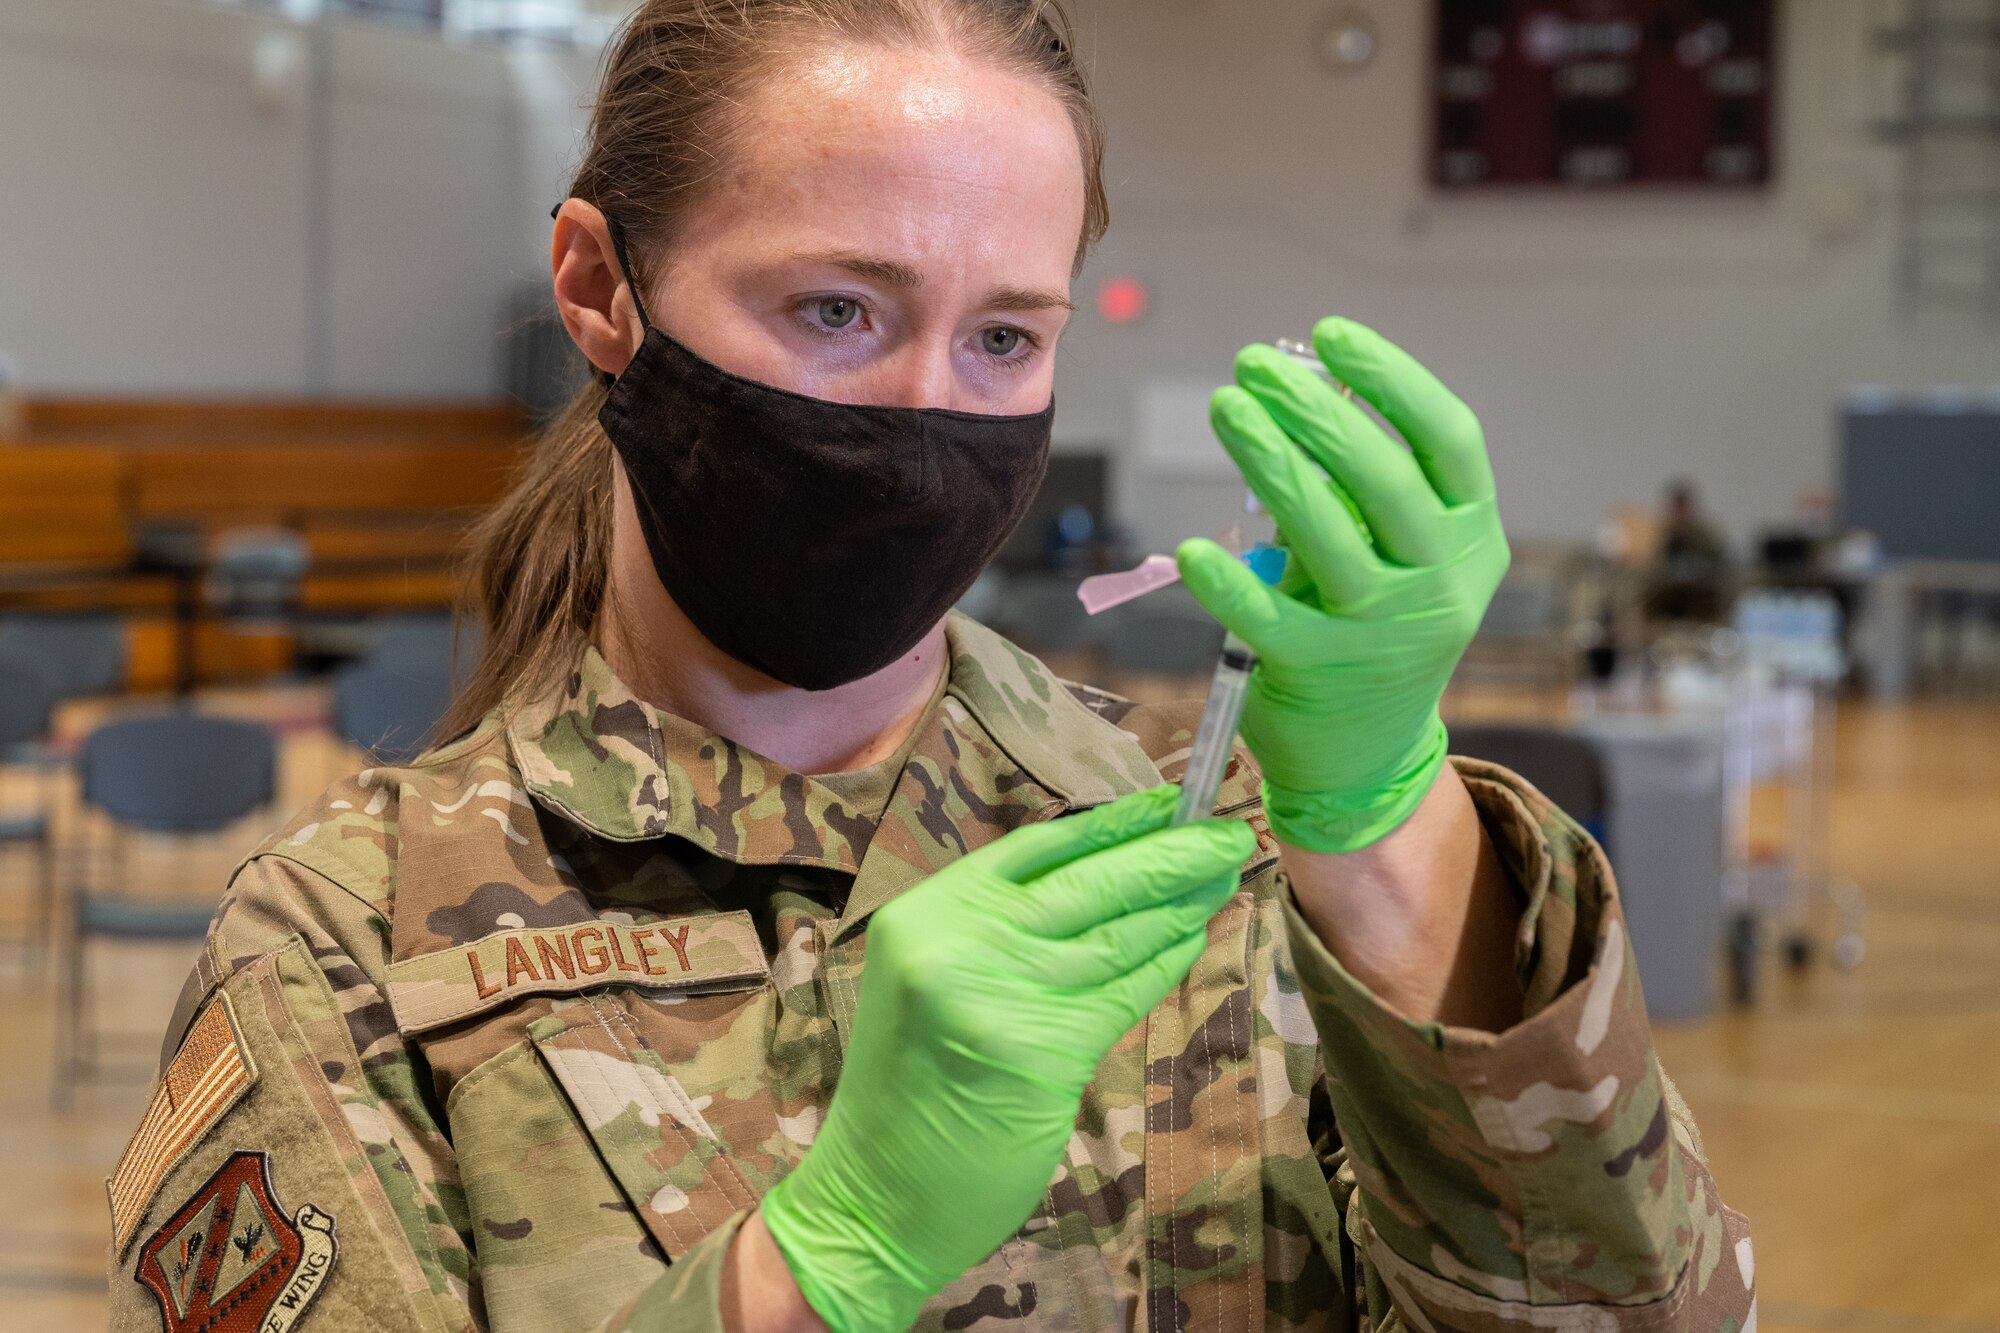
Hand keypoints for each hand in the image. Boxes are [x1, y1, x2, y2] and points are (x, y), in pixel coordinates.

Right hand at [757, 786, 1255, 1332]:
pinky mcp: (1040, 1052)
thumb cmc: (908, 1092)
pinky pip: (1121, 992)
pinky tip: (1194, 938)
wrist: (874, 1196)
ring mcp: (999, 994)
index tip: (1165, 801)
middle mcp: (958, 941)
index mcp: (926, 913)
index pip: (1035, 848)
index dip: (1110, 823)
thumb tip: (1103, 879)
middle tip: (1226, 832)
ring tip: (1224, 879)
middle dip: (1167, 854)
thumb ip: (997, 932)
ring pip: (1114, 935)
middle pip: (1086, 882)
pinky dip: (1163, 962)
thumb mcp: (933, 984)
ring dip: (1179, 905)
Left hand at [1177, 317, 1508, 852]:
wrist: (1371, 751)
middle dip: (1313, 410)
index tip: (1329, 336)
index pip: (1448, 439)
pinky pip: (1268, 616)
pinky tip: (1195, 550)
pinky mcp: (1324, 671)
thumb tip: (1301, 390)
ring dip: (1269, 460)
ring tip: (1225, 408)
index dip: (1392, 380)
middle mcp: (1443, 581)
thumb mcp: (1404, 556)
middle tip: (1252, 367)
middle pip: (1383, 477)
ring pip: (1325, 532)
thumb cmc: (1376, 625)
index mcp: (1473, 536)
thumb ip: (1368, 487)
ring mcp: (1386, 631)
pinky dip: (1229, 582)